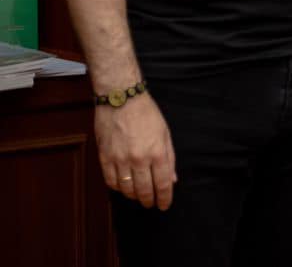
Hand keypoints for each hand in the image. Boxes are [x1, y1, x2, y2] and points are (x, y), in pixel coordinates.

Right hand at [95, 92, 176, 209]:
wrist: (121, 99)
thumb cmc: (146, 114)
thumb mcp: (165, 133)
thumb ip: (169, 157)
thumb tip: (172, 179)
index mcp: (157, 152)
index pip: (163, 184)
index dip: (164, 198)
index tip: (164, 205)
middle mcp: (138, 159)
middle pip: (144, 190)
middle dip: (149, 200)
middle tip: (151, 204)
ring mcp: (120, 159)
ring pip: (126, 189)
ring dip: (133, 196)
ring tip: (138, 195)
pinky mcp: (104, 158)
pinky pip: (111, 181)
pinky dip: (118, 188)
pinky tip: (123, 186)